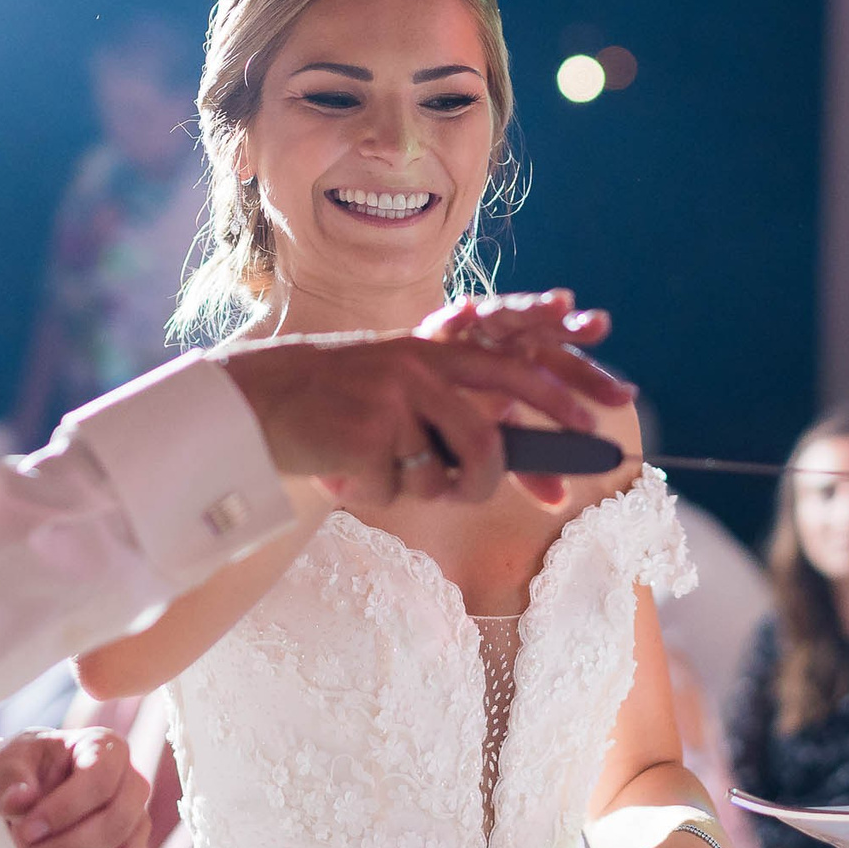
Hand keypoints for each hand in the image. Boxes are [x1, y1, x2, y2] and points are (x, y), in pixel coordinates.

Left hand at [0, 728, 152, 847]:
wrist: (35, 799)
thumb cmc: (27, 775)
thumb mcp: (9, 766)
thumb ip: (11, 780)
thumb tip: (18, 800)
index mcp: (107, 750)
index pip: (101, 781)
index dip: (65, 810)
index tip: (23, 832)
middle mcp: (133, 786)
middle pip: (116, 826)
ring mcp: (138, 827)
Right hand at [217, 289, 631, 509]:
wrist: (256, 401)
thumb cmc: (331, 406)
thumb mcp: (391, 386)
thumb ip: (440, 408)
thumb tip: (497, 459)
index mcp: (430, 353)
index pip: (509, 370)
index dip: (556, 397)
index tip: (592, 425)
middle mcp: (417, 371)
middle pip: (485, 441)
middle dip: (491, 479)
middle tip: (483, 493)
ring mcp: (391, 403)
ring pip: (439, 477)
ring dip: (415, 490)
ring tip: (376, 470)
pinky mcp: (365, 437)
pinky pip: (392, 492)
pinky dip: (368, 494)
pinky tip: (340, 467)